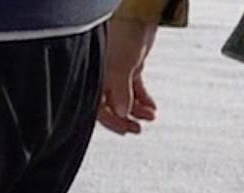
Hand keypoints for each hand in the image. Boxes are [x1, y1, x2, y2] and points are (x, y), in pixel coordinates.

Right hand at [99, 18, 159, 135]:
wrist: (138, 10)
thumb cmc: (121, 32)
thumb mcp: (119, 67)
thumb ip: (119, 92)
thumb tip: (121, 114)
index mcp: (93, 78)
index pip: (98, 109)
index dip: (112, 122)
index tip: (126, 129)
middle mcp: (102, 77)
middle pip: (110, 106)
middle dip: (125, 119)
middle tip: (137, 130)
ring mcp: (115, 72)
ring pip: (124, 98)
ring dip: (137, 110)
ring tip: (150, 117)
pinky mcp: (128, 66)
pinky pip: (134, 88)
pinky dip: (143, 98)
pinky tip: (151, 107)